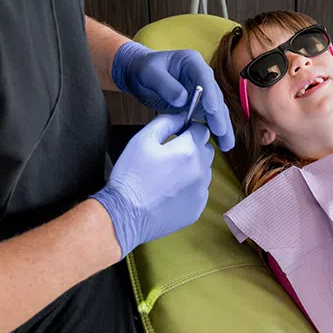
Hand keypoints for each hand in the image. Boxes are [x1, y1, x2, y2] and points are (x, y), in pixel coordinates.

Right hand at [91, 112, 214, 257]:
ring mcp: (200, 192)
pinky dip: (190, 188)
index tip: (178, 135)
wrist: (125, 215)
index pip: (202, 130)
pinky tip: (170, 191)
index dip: (189, 129)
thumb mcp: (142, 139)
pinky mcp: (197, 208)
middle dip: (193, 148)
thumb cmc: (131, 175)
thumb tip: (182, 117)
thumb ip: (166, 122)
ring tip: (169, 175)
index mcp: (188, 150)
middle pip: (206, 149)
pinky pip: (200, 191)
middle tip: (171, 155)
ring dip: (193, 168)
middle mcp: (200, 170)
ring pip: (205, 171)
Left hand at [110, 42, 233, 150]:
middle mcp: (201, 76)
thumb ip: (165, 85)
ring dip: (222, 126)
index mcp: (192, 62)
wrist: (139, 75)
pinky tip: (220, 144)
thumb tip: (182, 100)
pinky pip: (209, 118)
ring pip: (216, 109)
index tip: (212, 110)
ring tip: (227, 144)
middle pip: (215, 96)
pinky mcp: (198, 104)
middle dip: (219, 115)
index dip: (210, 94)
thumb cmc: (143, 69)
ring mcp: (202, 91)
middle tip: (221, 132)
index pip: (204, 78)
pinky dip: (214, 130)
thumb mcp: (149, 73)